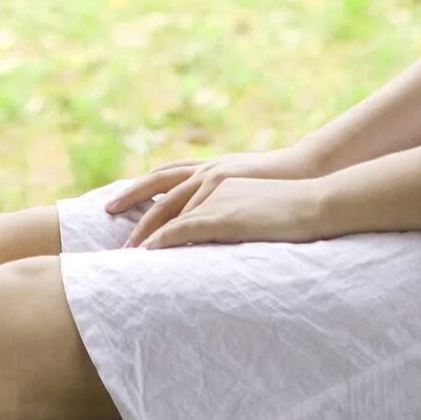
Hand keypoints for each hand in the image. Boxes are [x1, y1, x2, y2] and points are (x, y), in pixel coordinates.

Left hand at [107, 145, 327, 248]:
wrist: (313, 193)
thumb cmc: (288, 195)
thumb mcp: (251, 189)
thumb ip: (231, 196)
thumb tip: (223, 214)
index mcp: (214, 168)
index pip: (168, 175)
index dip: (143, 185)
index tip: (120, 197)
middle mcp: (209, 173)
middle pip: (158, 188)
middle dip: (131, 202)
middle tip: (107, 214)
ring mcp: (215, 191)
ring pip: (167, 209)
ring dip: (145, 228)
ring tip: (127, 248)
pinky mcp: (222, 212)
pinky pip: (184, 227)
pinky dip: (164, 239)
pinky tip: (150, 251)